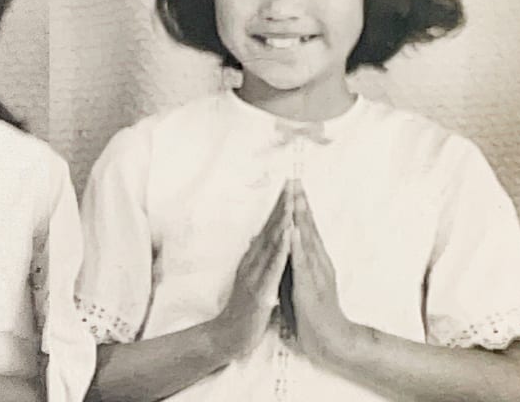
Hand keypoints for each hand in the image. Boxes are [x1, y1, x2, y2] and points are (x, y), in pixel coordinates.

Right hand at [209, 186, 291, 360]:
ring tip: (292, 201)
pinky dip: (281, 249)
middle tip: (291, 183)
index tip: (289, 187)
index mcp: (253, 260)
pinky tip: (288, 235)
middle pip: (269, 229)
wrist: (227, 336)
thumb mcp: (249, 279)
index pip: (268, 229)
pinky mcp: (260, 289)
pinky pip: (273, 267)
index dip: (279, 207)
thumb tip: (257, 237)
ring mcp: (255, 275)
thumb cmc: (242, 310)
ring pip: (271, 243)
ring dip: (281, 221)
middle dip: (282, 206)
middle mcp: (253, 262)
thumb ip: (255, 258)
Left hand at [287, 181, 358, 364]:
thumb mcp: (301, 281)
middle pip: (308, 228)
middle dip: (301, 203)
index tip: (293, 186)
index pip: (306, 228)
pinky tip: (293, 231)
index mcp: (314, 261)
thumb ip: (295, 262)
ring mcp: (315, 274)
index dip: (300, 206)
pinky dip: (297, 246)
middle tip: (295, 180)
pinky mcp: (309, 288)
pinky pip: (302, 264)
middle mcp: (317, 263)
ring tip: (295, 196)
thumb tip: (286, 243)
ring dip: (301, 218)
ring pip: (307, 241)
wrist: (331, 339)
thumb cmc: (314, 312)